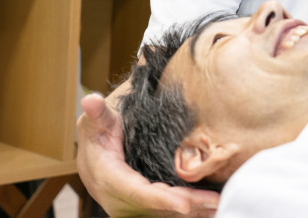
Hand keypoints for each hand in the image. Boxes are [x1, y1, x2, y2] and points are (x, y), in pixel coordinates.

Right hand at [77, 92, 220, 216]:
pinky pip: (164, 211)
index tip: (184, 203)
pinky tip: (208, 209)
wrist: (93, 150)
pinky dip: (187, 211)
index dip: (161, 199)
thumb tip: (91, 101)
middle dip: (186, 205)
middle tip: (213, 201)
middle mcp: (118, 198)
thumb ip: (97, 113)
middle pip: (155, 207)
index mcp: (108, 178)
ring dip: (191, 211)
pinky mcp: (141, 206)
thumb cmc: (98, 133)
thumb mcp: (96, 121)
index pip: (136, 192)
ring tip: (216, 205)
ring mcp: (130, 205)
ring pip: (162, 213)